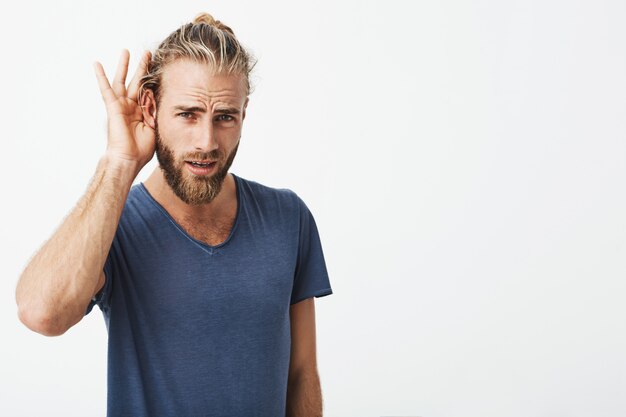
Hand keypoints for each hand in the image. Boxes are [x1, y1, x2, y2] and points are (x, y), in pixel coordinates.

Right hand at [93, 49, 154, 170]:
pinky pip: (106, 89)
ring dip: (124, 66)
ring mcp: (121, 106)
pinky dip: (101, 76)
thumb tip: (163, 101)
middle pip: (137, 82)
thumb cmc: (141, 150)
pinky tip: (97, 64)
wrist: (128, 159)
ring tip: (126, 51)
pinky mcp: (113, 107)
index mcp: (141, 112)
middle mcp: (130, 107)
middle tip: (147, 53)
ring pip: (122, 81)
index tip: (160, 68)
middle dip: (142, 67)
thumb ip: (157, 113)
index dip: (153, 81)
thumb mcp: (155, 128)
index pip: (147, 92)